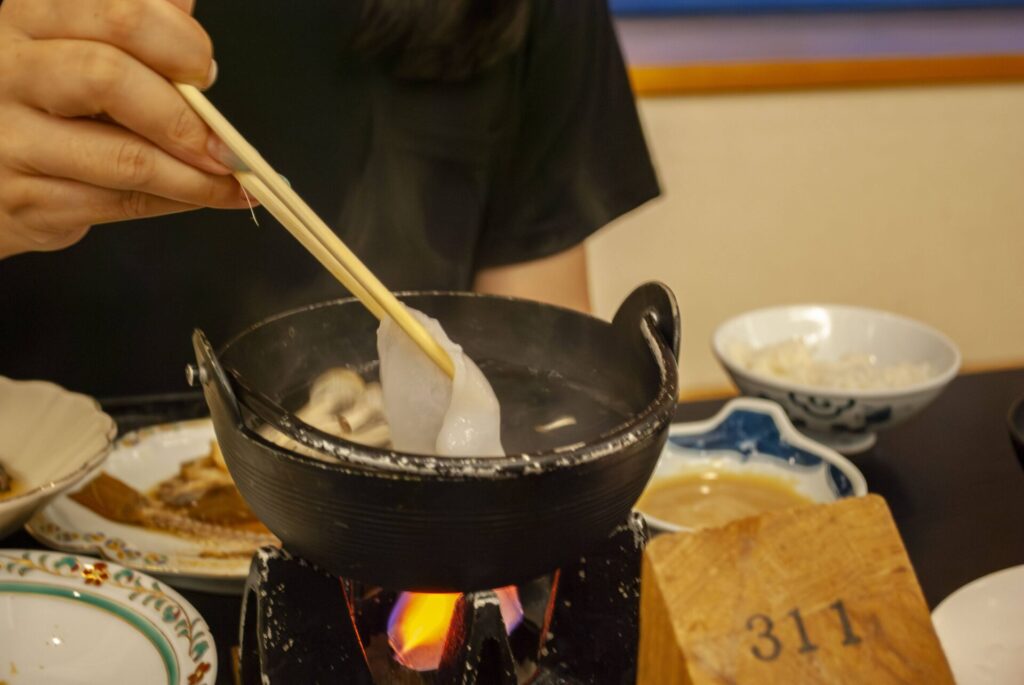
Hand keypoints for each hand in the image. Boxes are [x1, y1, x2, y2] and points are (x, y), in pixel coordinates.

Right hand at [0, 0, 250, 257]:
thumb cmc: (43, 100)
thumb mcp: (73, 44)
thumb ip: (130, 23)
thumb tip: (186, 10)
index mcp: (31, 18)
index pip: (119, 14)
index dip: (179, 44)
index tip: (204, 72)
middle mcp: (9, 71)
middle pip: (109, 78)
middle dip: (184, 118)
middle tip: (223, 144)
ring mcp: (10, 138)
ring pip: (123, 157)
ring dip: (194, 176)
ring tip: (230, 180)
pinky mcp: (25, 200)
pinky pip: (118, 203)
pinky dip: (175, 201)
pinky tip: (201, 195)